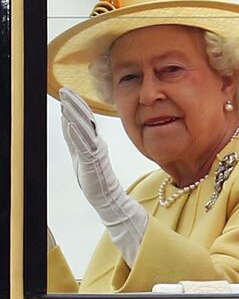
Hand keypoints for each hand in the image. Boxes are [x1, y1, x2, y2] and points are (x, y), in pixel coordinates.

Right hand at [60, 87, 147, 265]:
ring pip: (80, 133)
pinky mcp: (92, 166)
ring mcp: (88, 159)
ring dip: (74, 116)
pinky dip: (78, 134)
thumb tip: (84, 131)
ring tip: (67, 101)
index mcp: (90, 150)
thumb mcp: (99, 163)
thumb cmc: (106, 187)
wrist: (112, 207)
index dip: (76, 110)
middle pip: (79, 126)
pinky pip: (85, 146)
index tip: (69, 95)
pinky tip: (72, 122)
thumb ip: (92, 147)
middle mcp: (87, 153)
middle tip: (64, 91)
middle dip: (72, 108)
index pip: (82, 126)